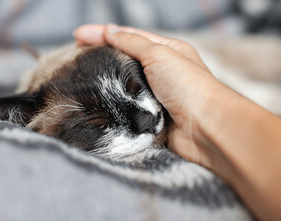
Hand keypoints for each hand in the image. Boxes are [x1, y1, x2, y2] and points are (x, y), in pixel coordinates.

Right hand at [74, 24, 223, 167]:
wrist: (205, 128)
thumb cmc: (188, 86)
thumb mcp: (160, 54)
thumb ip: (133, 43)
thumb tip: (110, 31)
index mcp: (166, 51)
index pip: (129, 37)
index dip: (103, 34)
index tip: (77, 36)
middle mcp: (161, 72)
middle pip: (125, 60)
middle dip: (101, 56)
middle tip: (75, 56)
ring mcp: (155, 96)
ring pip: (124, 86)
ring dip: (106, 82)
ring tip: (81, 77)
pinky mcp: (150, 117)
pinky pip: (127, 108)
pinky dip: (114, 105)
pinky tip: (98, 101)